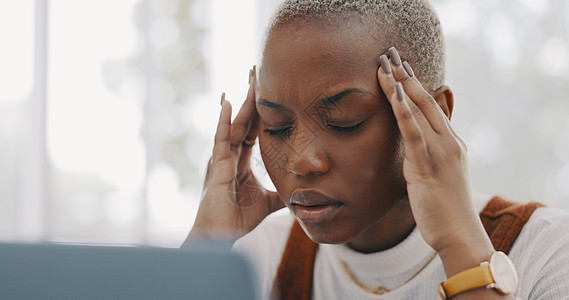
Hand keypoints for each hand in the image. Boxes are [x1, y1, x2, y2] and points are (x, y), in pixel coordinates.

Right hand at [185, 67, 284, 242]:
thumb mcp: (268, 202)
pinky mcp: (216, 168)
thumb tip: (301, 192)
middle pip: (244, 120)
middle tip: (257, 70)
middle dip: (251, 96)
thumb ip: (282, 194)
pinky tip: (228, 104)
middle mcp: (230, 155)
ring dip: (242, 102)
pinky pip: (221, 141)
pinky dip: (224, 122)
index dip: (261, 110)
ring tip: (248, 78)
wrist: (220, 237)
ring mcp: (222, 159)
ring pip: (234, 124)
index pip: (253, 128)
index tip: (269, 89)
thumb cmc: (237, 219)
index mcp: (241, 159)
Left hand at [377, 48, 495, 277]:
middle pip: (425, 100)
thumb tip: (412, 149)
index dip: (414, 84)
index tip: (400, 66)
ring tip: (385, 64)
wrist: (459, 234)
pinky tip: (394, 94)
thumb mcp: (437, 177)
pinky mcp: (428, 165)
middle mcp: (449, 141)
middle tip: (389, 54)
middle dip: (406, 75)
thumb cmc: (445, 209)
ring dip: (400, 85)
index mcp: (451, 142)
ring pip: (419, 111)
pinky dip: (404, 112)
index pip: (431, 106)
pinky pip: (414, 133)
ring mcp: (441, 151)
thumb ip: (426, 157)